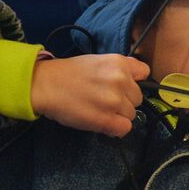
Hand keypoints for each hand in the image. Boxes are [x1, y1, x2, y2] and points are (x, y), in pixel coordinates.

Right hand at [31, 55, 149, 136]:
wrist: (44, 84)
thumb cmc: (68, 73)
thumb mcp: (97, 60)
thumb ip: (118, 69)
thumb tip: (134, 82)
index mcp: (119, 62)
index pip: (144, 72)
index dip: (134, 82)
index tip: (123, 87)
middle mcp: (120, 79)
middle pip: (137, 98)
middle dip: (124, 101)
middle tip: (104, 101)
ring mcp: (114, 100)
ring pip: (131, 114)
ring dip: (118, 115)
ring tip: (98, 110)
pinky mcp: (106, 119)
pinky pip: (124, 129)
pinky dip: (115, 129)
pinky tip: (103, 123)